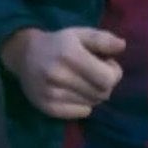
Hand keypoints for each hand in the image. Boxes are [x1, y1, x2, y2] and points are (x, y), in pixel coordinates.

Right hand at [1, 27, 125, 119]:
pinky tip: (74, 92)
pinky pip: (81, 113)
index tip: (107, 64)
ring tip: (83, 81)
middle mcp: (59, 76)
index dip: (114, 72)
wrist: (25, 55)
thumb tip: (122, 45)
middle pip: (102, 93)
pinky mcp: (47, 108)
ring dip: (93, 94)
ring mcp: (52, 94)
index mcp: (70, 54)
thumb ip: (102, 39)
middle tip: (95, 73)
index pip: (108, 79)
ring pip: (92, 104)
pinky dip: (83, 105)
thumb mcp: (80, 34)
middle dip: (105, 84)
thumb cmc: (59, 43)